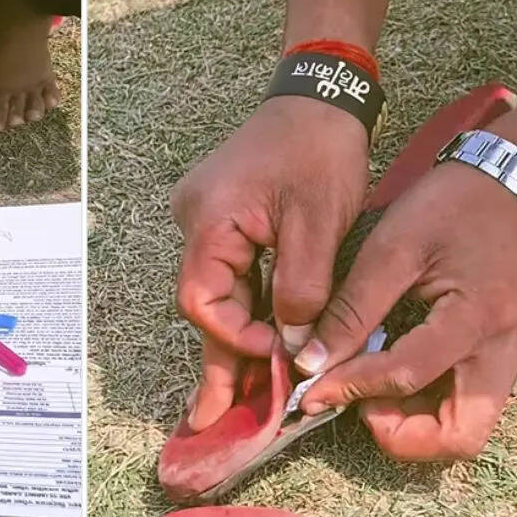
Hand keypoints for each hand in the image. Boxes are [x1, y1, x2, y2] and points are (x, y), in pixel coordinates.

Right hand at [171, 97, 369, 430]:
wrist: (321, 95)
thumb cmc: (321, 149)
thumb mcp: (318, 221)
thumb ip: (301, 289)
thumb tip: (293, 347)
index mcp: (210, 219)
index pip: (203, 299)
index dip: (234, 338)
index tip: (278, 358)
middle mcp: (196, 223)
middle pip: (205, 304)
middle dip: (220, 359)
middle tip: (213, 420)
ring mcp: (207, 221)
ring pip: (220, 294)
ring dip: (237, 338)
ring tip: (235, 400)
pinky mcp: (226, 221)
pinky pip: (232, 276)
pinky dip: (248, 311)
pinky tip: (259, 346)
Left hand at [298, 162, 516, 460]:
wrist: (516, 180)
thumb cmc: (450, 205)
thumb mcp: (391, 247)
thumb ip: (353, 309)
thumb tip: (312, 361)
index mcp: (478, 316)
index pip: (407, 376)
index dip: (350, 387)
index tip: (308, 388)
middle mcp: (507, 350)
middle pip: (462, 436)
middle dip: (402, 435)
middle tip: (357, 405)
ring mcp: (515, 357)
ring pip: (468, 428)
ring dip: (415, 425)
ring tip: (368, 391)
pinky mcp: (509, 355)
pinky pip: (470, 403)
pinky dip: (428, 405)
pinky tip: (391, 378)